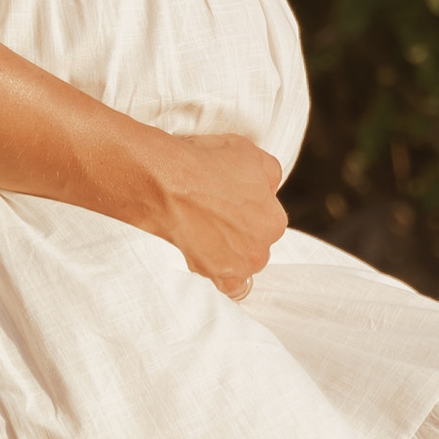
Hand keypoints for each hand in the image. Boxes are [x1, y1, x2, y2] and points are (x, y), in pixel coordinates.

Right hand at [131, 129, 286, 297]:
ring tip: (204, 230)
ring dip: (227, 252)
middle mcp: (259, 250)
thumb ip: (269, 176)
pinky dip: (217, 272)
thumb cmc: (203, 166)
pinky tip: (205, 255)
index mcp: (274, 221)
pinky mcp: (208, 276)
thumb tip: (268, 189)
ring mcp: (233, 267)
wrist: (163, 183)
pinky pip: (223, 284)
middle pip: (254, 244)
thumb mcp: (250, 154)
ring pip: (238, 263)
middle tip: (216, 214)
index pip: (268, 218)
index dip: (249, 207)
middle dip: (240, 231)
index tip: (231, 200)